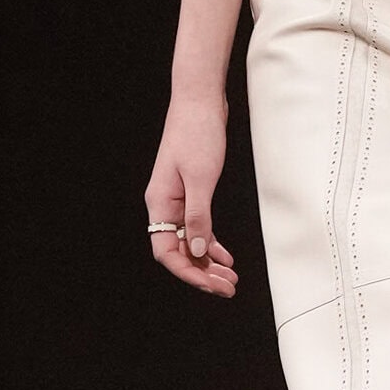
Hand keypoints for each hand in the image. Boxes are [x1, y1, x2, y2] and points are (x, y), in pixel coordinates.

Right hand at [145, 94, 238, 296]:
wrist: (199, 102)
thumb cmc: (197, 134)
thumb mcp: (201, 178)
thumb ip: (199, 216)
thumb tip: (199, 251)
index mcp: (160, 204)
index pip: (167, 252)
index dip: (188, 272)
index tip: (212, 285)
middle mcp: (164, 206)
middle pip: (179, 252)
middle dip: (202, 273)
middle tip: (228, 288)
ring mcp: (176, 200)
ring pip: (190, 242)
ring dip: (208, 262)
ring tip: (230, 277)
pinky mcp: (190, 193)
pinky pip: (197, 227)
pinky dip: (211, 243)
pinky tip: (225, 256)